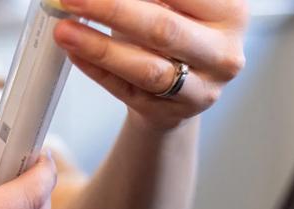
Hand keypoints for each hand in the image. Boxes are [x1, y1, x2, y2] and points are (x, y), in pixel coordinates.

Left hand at [54, 0, 247, 129]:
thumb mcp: (174, 3)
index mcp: (230, 12)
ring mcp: (200, 89)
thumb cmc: (176, 28)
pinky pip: (127, 91)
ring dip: (99, 48)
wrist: (183, 81)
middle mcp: (223, 53)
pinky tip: (74, 51)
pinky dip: (97, 69)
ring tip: (64, 30)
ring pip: (146, 69)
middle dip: (112, 10)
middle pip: (163, 29)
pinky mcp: (170, 113)